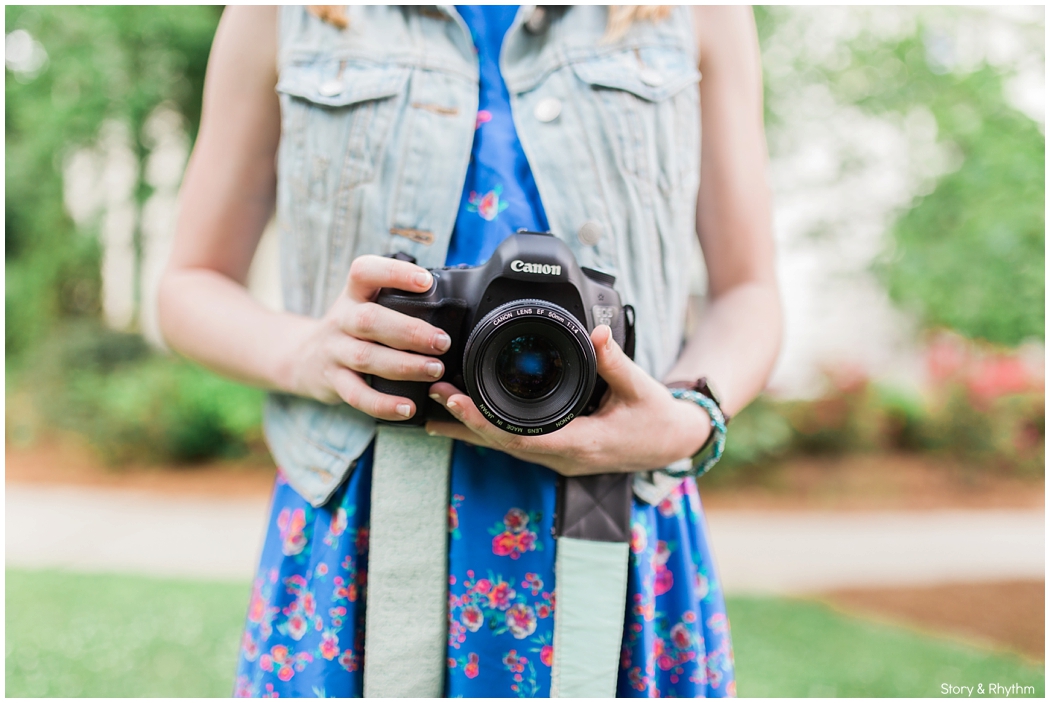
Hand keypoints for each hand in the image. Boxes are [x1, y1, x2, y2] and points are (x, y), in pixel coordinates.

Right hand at [280, 255, 451, 420]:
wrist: (303, 358)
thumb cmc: (352, 329)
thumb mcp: (363, 305)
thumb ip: (396, 303)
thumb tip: (451, 304)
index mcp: (353, 294)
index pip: (365, 272)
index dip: (394, 273)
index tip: (425, 281)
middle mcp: (341, 319)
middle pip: (370, 320)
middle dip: (410, 331)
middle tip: (442, 342)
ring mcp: (334, 351)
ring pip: (366, 357)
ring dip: (404, 365)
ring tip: (435, 370)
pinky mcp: (333, 381)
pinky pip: (357, 395)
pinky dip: (383, 404)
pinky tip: (408, 408)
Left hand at [424, 325, 711, 475]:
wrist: (674, 443)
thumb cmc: (658, 418)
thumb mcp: (640, 387)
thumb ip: (614, 361)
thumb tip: (595, 332)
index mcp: (582, 443)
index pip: (522, 438)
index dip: (486, 422)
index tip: (459, 401)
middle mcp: (564, 458)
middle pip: (504, 445)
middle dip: (467, 421)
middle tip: (436, 396)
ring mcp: (560, 460)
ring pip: (506, 448)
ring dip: (472, 429)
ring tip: (436, 410)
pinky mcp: (559, 454)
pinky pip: (517, 446)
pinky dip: (490, 432)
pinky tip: (467, 421)